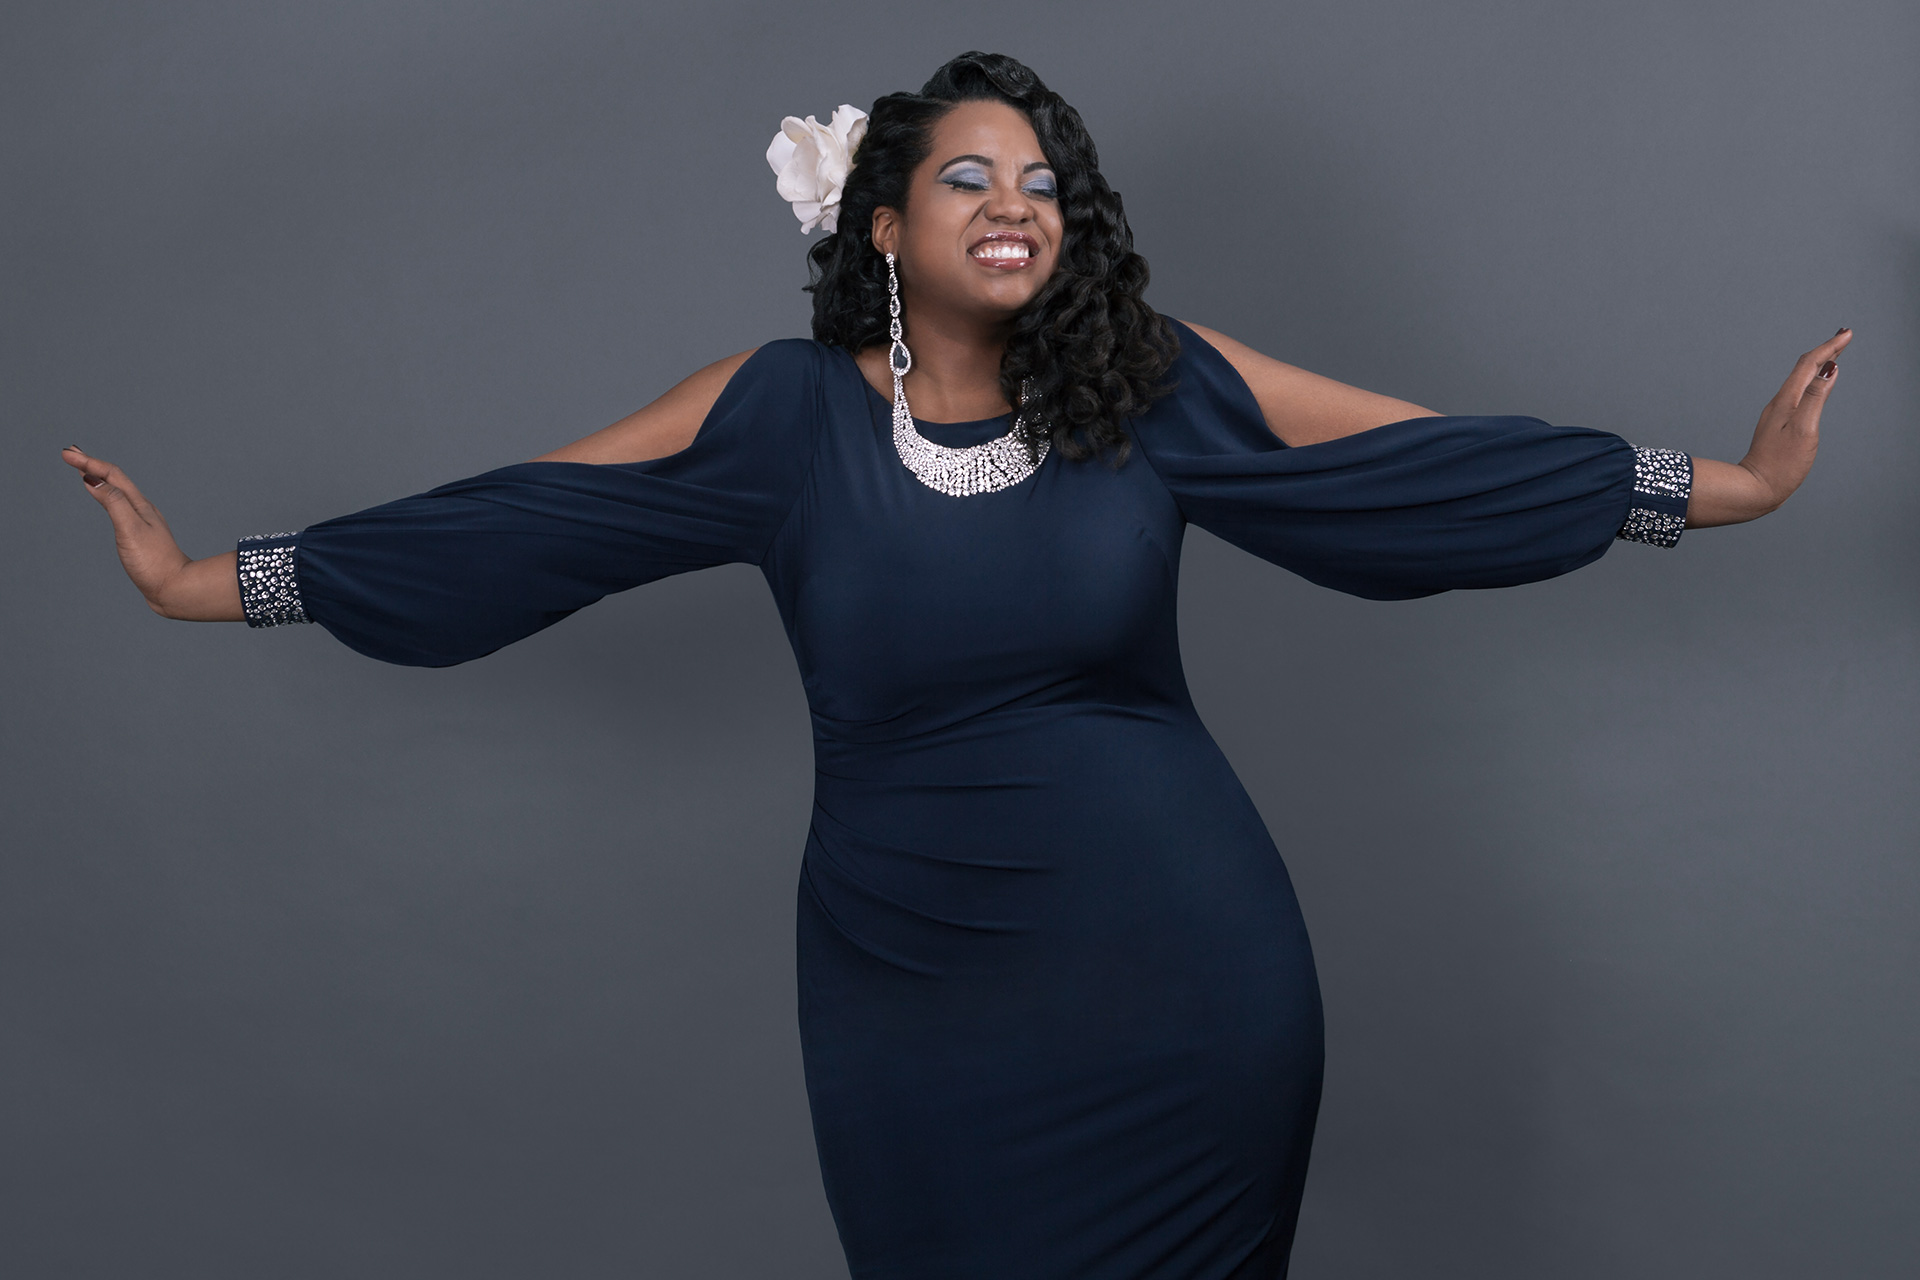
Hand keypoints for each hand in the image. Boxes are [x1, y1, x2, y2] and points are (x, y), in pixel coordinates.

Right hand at [60, 446, 241, 619]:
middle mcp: (143, 510)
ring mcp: (142, 523)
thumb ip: (113, 502)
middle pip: (115, 479)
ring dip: (100, 477)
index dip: (88, 462)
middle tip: (70, 453)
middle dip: (91, 464)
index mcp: (140, 505)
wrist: (175, 590)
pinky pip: (120, 507)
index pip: (111, 474)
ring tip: (84, 470)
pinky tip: (106, 500)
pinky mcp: (140, 536)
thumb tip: (93, 479)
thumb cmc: (154, 562)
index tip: (66, 453)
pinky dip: (107, 496)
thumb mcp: (130, 528)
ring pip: (118, 491)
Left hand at [1689, 328, 1852, 526]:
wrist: (1756, 489)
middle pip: (1804, 369)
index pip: (1809, 364)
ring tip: (1832, 354)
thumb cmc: (1782, 464)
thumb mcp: (1804, 429)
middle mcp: (1779, 403)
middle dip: (1825, 351)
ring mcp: (1777, 414)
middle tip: (1844, 336)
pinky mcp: (1778, 426)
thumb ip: (1816, 397)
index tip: (1847, 333)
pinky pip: (1796, 394)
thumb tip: (1829, 369)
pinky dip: (1810, 382)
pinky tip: (1813, 386)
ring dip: (1817, 365)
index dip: (1829, 347)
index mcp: (1786, 400)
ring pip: (1799, 381)